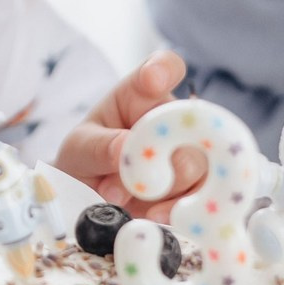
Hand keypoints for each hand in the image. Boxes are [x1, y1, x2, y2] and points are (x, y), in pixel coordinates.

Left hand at [53, 50, 204, 221]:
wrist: (90, 200)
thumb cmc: (87, 160)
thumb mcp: (79, 149)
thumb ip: (99, 147)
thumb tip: (126, 149)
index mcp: (142, 95)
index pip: (164, 68)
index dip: (164, 70)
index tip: (152, 80)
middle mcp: (174, 120)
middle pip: (190, 127)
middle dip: (160, 153)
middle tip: (132, 174)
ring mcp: (191, 156)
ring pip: (199, 167)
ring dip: (164, 188)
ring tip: (131, 198)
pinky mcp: (197, 191)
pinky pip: (204, 198)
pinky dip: (177, 210)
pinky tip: (154, 216)